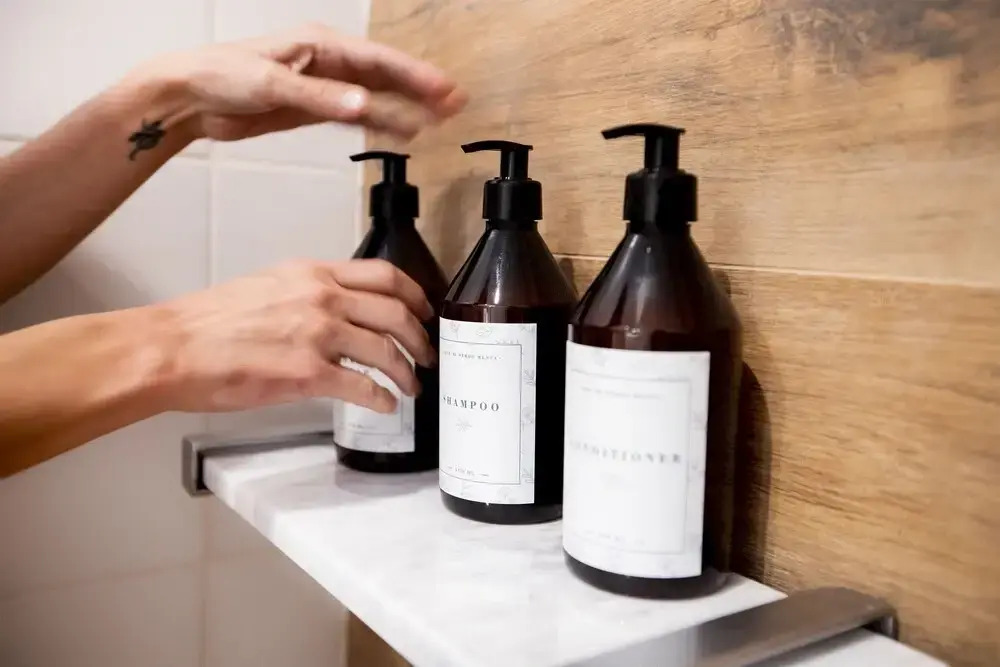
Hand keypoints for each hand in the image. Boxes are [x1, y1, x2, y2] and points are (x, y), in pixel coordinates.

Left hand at [134, 22, 466, 141]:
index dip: (414, 76)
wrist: (189, 99)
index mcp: (320, 44)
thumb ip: (321, 98)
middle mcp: (326, 61)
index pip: (378, 61)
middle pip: (384, 76)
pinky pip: (354, 115)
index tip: (442, 90)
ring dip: (404, 108)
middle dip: (419, 90)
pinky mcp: (311, 108)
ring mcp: (321, 85)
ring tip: (437, 121)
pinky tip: (398, 131)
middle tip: (455, 103)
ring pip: (374, 97)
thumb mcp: (273, 84)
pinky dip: (378, 122)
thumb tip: (365, 105)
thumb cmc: (220, 75)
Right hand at [153, 258, 436, 412]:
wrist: (173, 348)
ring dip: (407, 371)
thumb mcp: (268, 286)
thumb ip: (309, 294)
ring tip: (411, 385)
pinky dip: (381, 398)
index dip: (415, 295)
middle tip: (427, 355)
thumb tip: (338, 312)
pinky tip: (385, 405)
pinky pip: (362, 386)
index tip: (425, 312)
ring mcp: (317, 334)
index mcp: (313, 274)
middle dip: (421, 337)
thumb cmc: (209, 322)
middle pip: (396, 312)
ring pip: (386, 350)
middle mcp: (322, 297)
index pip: (384, 275)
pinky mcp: (307, 373)